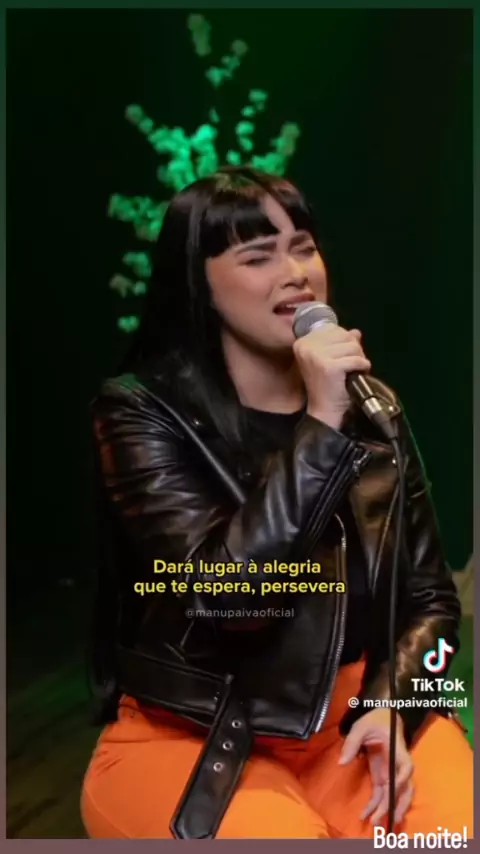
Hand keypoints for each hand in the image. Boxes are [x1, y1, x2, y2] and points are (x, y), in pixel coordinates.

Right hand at [293, 325, 370, 429]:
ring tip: (353, 370)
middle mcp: (306, 346)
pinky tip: (358, 374)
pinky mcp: (328, 366)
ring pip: (352, 346)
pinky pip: (355, 359)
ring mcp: (316, 356)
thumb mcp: (330, 359)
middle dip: (354, 348)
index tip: (344, 356)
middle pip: (344, 334)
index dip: (345, 341)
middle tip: (352, 364)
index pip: (333, 329)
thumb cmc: (327, 385)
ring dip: (359, 358)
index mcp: (303, 342)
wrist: (324, 410)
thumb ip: (341, 343)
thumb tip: (356, 332)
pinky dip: (362, 366)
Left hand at [338, 709, 413, 826]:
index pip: (406, 766)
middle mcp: (398, 765)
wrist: (383, 717)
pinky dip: (376, 805)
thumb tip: (342, 762)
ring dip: (388, 810)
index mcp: (397, 750)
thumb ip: (352, 742)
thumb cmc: (375, 719)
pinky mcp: (383, 776)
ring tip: (377, 823)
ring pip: (396, 796)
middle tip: (386, 817)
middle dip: (396, 804)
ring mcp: (392, 772)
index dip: (401, 777)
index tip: (391, 785)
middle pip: (405, 788)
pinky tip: (367, 816)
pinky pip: (383, 794)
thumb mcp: (361, 726)